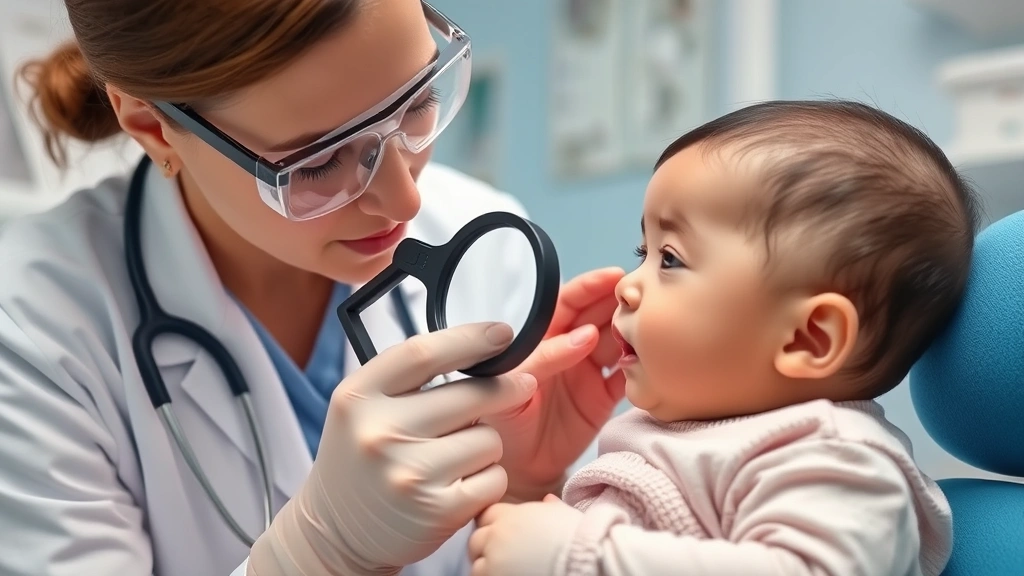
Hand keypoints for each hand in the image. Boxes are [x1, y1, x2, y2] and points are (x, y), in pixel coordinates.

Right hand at [248, 322, 535, 575]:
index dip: (471, 338)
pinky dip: (488, 479)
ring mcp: (409, 474)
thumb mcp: (363, 406)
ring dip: (485, 444)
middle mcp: (380, 433)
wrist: (337, 532)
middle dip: (503, 389)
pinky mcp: (437, 510)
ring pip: (489, 438)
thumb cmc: (361, 459)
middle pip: (472, 394)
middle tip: (519, 387)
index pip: (424, 352)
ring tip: (455, 456)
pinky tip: (460, 484)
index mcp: (357, 397)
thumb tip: (484, 346)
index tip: (502, 333)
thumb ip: (410, 375)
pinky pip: (494, 477)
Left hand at [468, 494, 582, 575]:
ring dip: (487, 567)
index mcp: (513, 516)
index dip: (495, 526)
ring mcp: (492, 560)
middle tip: (504, 558)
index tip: (503, 537)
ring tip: (507, 570)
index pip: (486, 515)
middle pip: (477, 540)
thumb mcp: (566, 517)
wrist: (583, 562)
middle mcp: (497, 535)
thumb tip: (548, 501)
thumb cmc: (579, 541)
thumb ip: (551, 508)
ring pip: (477, 564)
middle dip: (487, 547)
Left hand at [485, 267, 626, 501]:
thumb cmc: (501, 423)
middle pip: (598, 315)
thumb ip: (542, 358)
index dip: (590, 287)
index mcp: (541, 338)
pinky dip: (641, 368)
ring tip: (649, 326)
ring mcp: (588, 372)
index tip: (612, 277)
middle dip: (619, 302)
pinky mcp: (604, 398)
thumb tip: (583, 337)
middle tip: (641, 296)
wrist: (514, 469)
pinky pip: (629, 377)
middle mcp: (568, 349)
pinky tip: (650, 361)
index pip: (567, 303)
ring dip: (633, 332)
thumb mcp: (510, 384)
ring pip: (618, 341)